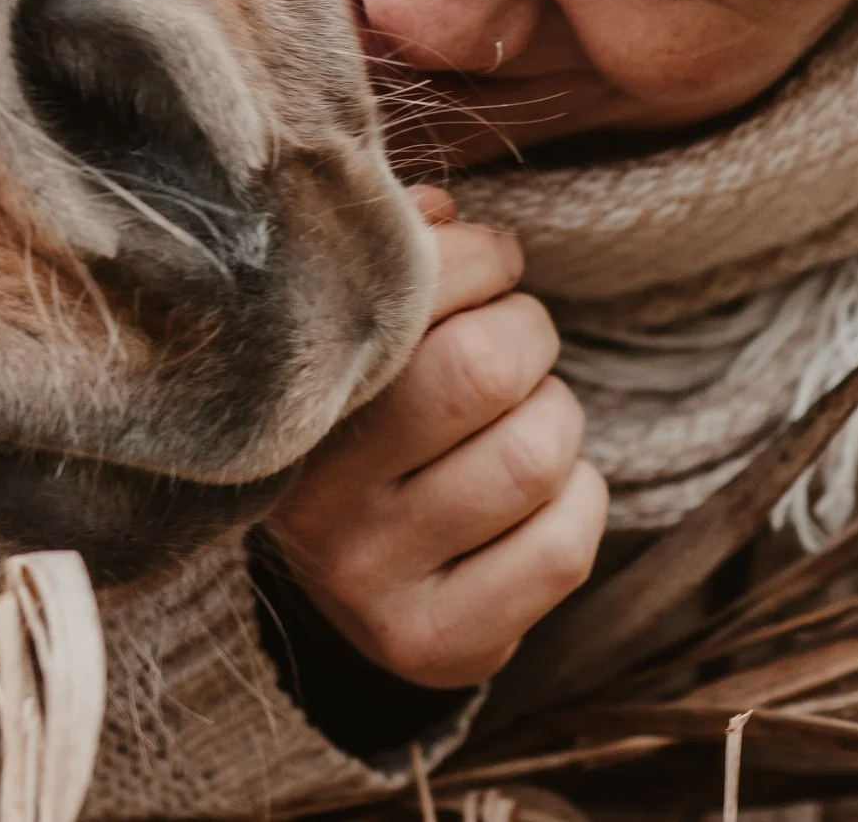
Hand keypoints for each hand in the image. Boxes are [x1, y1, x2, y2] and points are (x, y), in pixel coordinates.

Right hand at [261, 187, 607, 689]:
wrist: (328, 566)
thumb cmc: (352, 404)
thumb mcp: (343, 321)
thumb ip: (386, 252)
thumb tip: (442, 214)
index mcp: (278, 396)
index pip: (407, 288)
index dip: (478, 256)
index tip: (486, 260)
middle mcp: (308, 501)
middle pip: (485, 370)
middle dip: (526, 333)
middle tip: (511, 339)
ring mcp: (368, 582)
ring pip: (535, 456)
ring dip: (555, 416)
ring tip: (522, 416)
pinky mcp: (436, 644)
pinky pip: (566, 544)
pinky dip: (579, 499)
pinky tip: (538, 493)